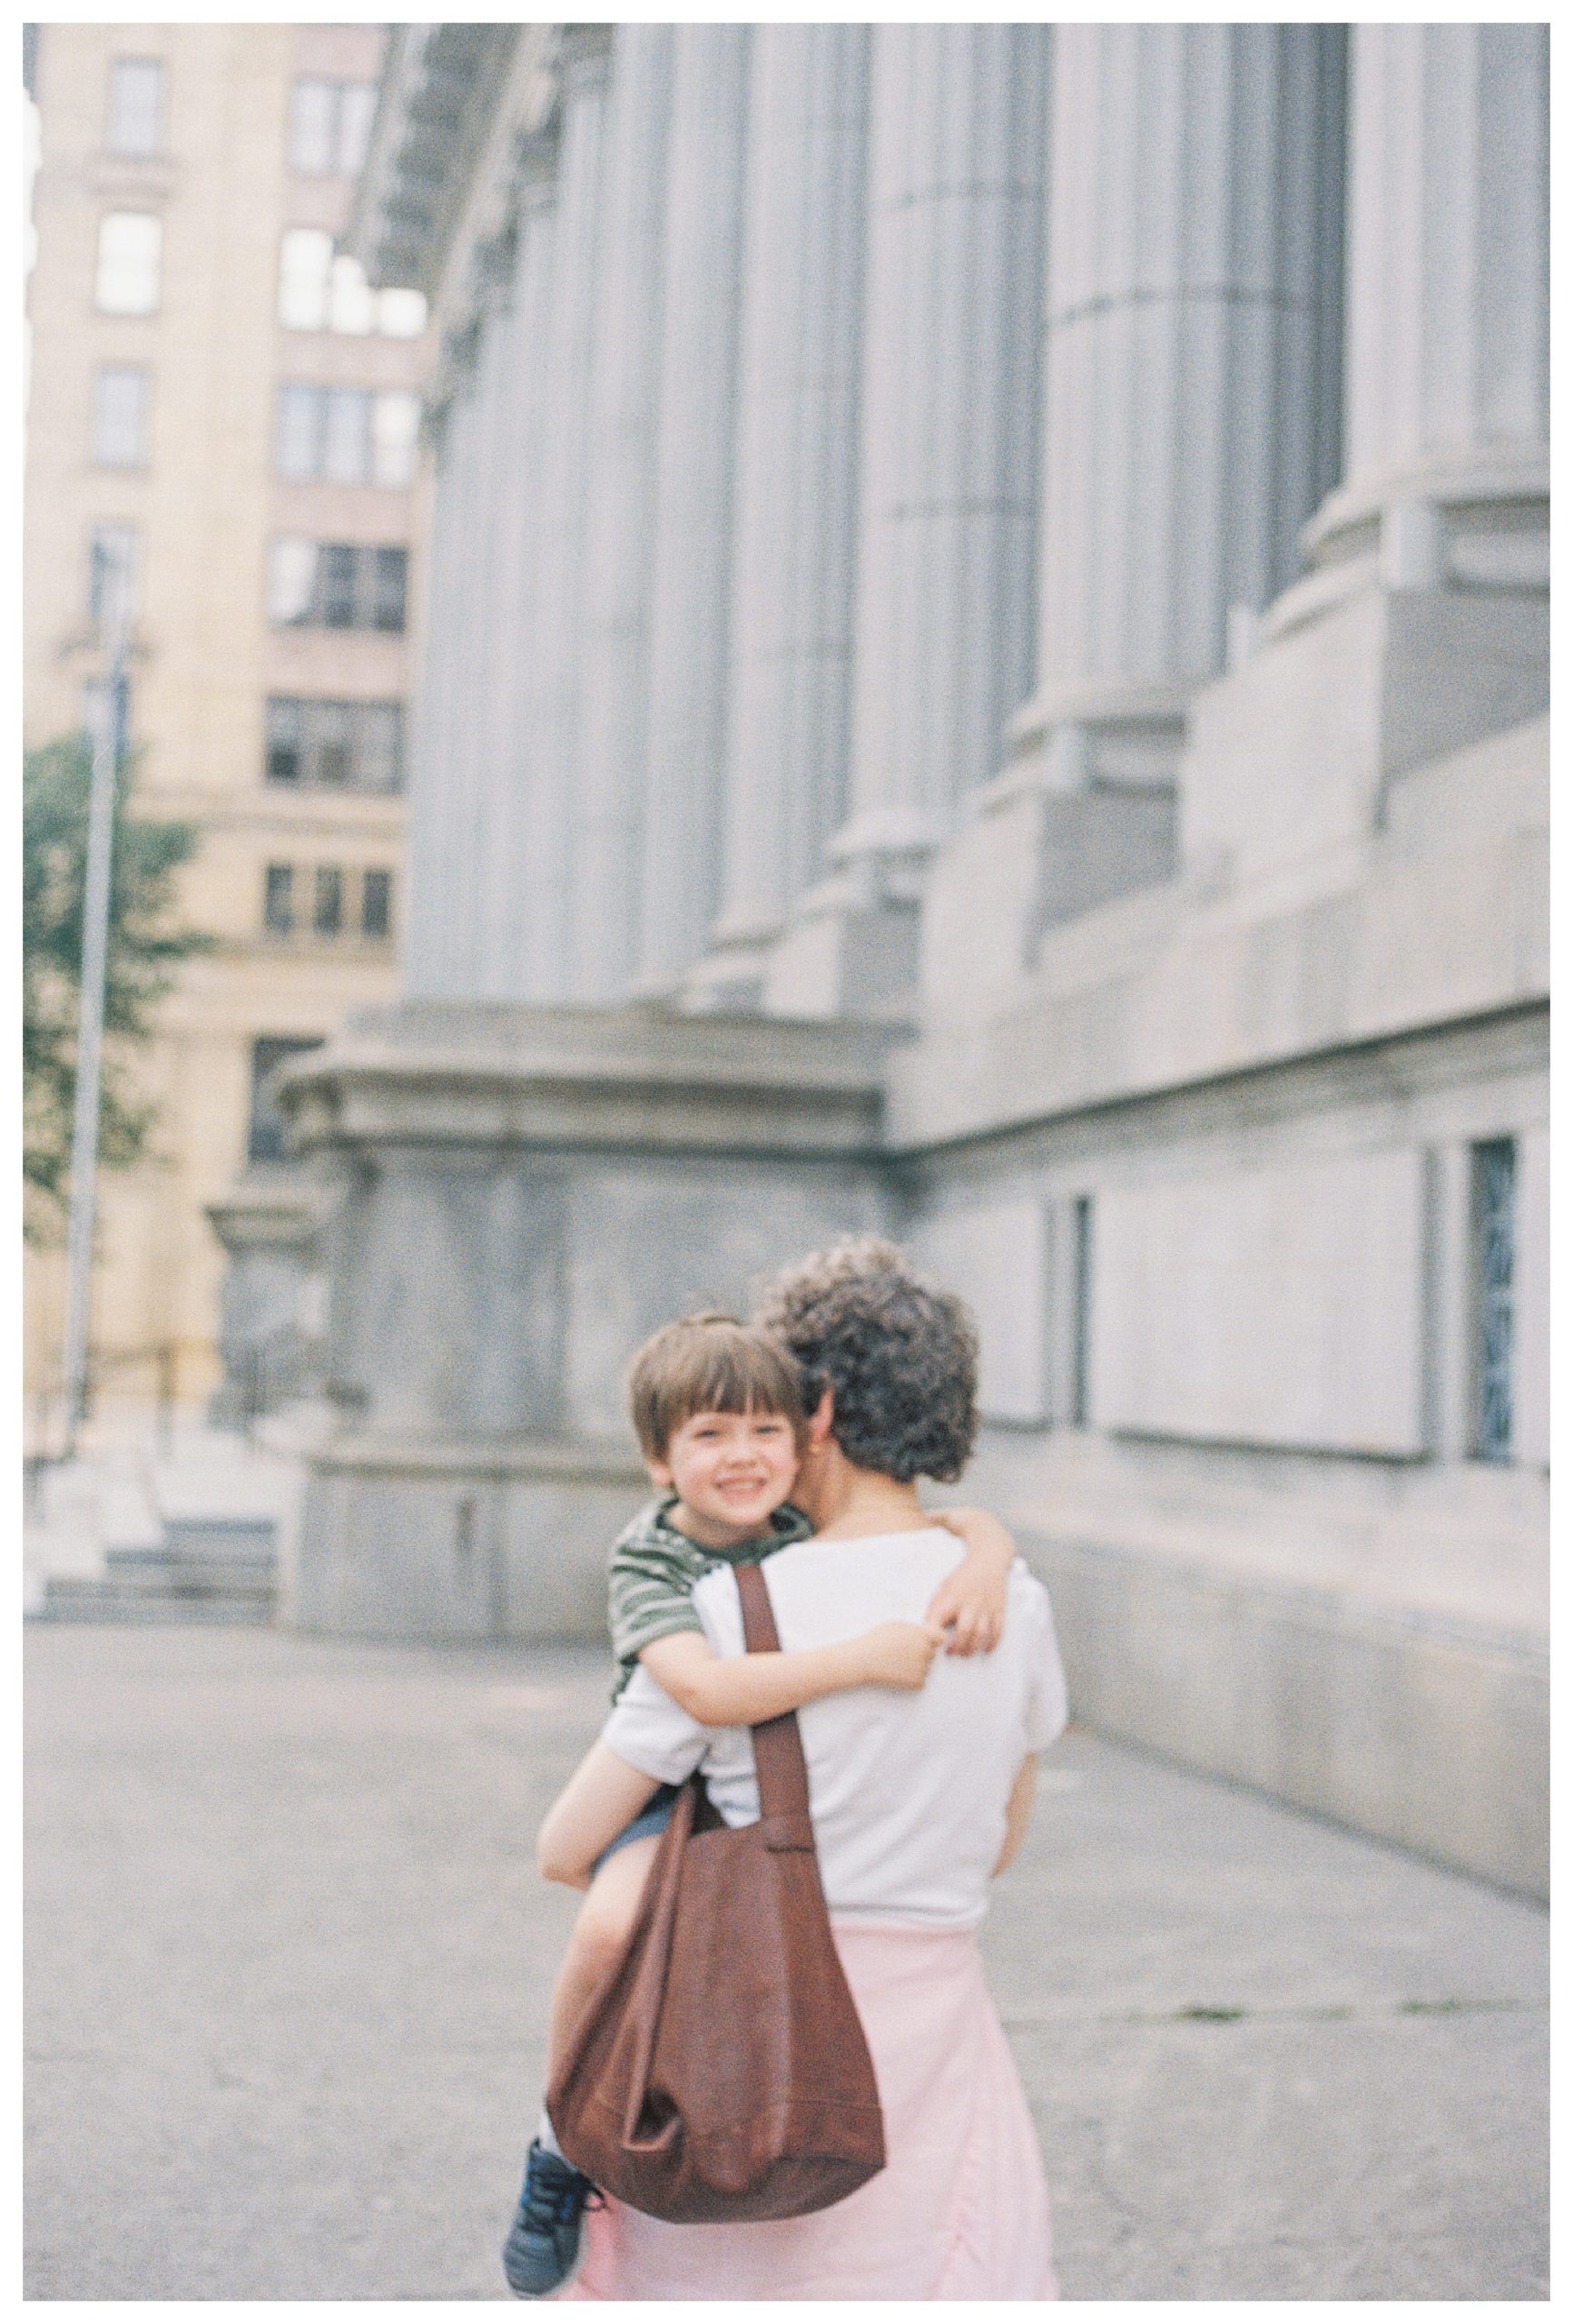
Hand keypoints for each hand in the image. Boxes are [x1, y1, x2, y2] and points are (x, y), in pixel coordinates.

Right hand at [855, 1619, 945, 1691]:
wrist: (862, 1660)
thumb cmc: (876, 1640)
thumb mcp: (897, 1625)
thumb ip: (915, 1629)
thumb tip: (926, 1632)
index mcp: (922, 1634)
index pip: (941, 1637)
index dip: (933, 1640)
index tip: (924, 1643)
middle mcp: (925, 1650)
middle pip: (932, 1654)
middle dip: (921, 1655)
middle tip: (902, 1655)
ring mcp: (922, 1667)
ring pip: (926, 1668)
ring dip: (916, 1668)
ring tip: (896, 1664)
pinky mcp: (917, 1682)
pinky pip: (921, 1681)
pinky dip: (912, 1680)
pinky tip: (897, 1674)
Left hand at [926, 1509, 1011, 1654]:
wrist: (989, 1558)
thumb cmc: (963, 1575)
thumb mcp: (944, 1585)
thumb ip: (936, 1604)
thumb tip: (925, 1624)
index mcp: (953, 1596)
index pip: (940, 1617)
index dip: (934, 1632)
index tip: (931, 1642)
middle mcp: (970, 1603)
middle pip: (964, 1630)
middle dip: (956, 1646)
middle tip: (949, 1653)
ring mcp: (987, 1607)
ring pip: (981, 1633)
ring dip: (972, 1648)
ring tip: (964, 1654)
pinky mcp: (999, 1608)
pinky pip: (998, 1630)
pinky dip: (992, 1643)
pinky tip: (985, 1649)